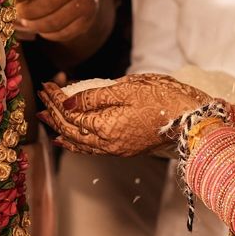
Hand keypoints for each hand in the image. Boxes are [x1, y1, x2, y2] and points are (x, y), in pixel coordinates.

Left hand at [15, 0, 99, 42]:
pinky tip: (41, 27)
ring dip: (35, 25)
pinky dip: (47, 34)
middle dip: (27, 11)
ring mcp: (85, 3)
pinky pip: (62, 34)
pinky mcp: (86, 21)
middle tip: (17, 12)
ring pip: (54, 22)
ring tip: (26, 21)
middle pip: (47, 4)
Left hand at [39, 73, 205, 155]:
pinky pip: (92, 148)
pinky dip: (77, 142)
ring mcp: (117, 149)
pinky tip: (72, 138)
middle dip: (53, 114)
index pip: (70, 114)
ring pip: (80, 143)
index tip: (46, 86)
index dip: (55, 99)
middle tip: (41, 99)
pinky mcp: (126, 149)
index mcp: (106, 127)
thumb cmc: (165, 99)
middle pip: (71, 130)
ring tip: (47, 119)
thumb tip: (67, 102)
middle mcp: (108, 143)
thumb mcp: (128, 89)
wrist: (193, 121)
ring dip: (61, 130)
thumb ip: (95, 97)